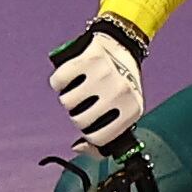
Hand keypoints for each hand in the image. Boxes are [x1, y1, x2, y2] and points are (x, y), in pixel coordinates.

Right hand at [47, 15, 148, 148]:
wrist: (123, 44)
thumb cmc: (121, 83)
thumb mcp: (123, 111)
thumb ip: (105, 136)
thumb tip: (77, 147)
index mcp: (132, 110)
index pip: (99, 138)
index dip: (90, 133)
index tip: (92, 122)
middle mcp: (119, 92)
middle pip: (80, 121)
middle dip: (78, 114)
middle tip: (85, 102)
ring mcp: (103, 75)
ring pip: (67, 102)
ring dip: (68, 97)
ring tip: (79, 88)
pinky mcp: (87, 59)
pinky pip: (58, 81)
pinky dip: (60, 81)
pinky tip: (70, 77)